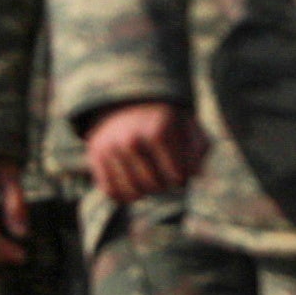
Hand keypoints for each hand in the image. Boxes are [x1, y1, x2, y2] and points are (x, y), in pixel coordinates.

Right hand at [83, 100, 202, 204]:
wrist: (128, 101)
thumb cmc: (167, 121)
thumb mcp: (190, 127)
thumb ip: (200, 150)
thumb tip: (195, 174)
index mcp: (160, 129)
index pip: (178, 177)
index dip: (182, 176)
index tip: (180, 167)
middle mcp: (132, 138)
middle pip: (156, 186)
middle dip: (164, 183)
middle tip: (163, 170)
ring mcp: (110, 148)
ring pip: (134, 193)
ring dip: (145, 190)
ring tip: (148, 174)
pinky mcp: (95, 156)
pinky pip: (113, 193)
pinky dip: (124, 192)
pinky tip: (132, 179)